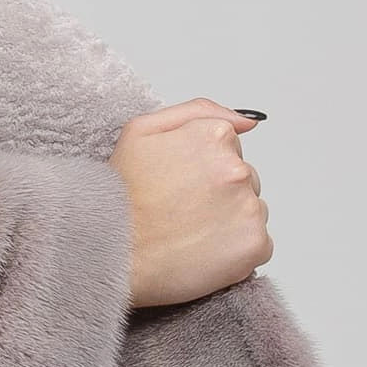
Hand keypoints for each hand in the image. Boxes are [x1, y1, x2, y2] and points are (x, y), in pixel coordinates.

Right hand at [112, 99, 271, 308]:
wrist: (109, 255)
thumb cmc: (119, 198)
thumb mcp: (140, 131)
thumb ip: (198, 111)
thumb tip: (247, 122)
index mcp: (215, 137)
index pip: (229, 150)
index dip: (201, 170)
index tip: (177, 187)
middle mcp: (238, 170)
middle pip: (244, 180)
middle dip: (219, 195)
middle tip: (180, 214)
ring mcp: (249, 208)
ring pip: (251, 211)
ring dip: (228, 222)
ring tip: (189, 235)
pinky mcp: (254, 245)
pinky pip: (257, 244)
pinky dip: (236, 252)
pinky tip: (203, 253)